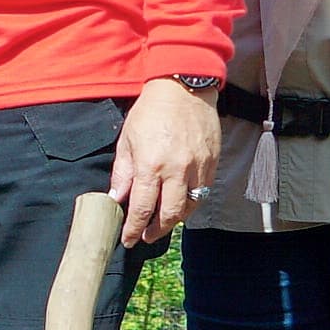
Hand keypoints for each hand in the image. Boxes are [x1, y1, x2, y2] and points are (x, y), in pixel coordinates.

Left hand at [110, 79, 218, 246]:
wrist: (183, 89)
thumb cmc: (150, 113)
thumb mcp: (127, 141)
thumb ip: (122, 173)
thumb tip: (116, 198)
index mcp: (151, 166)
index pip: (141, 208)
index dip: (134, 229)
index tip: (128, 240)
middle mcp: (177, 170)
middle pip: (170, 215)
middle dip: (157, 230)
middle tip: (146, 236)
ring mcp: (199, 167)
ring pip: (190, 206)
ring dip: (176, 219)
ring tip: (162, 221)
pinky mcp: (213, 162)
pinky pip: (204, 191)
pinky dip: (192, 202)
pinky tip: (180, 202)